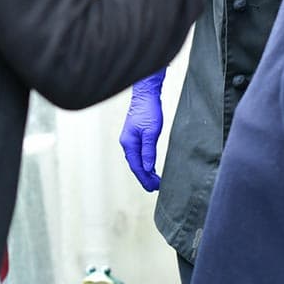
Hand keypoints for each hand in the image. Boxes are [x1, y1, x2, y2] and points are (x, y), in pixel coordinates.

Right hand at [117, 70, 165, 191]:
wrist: (146, 95)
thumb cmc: (148, 111)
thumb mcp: (151, 132)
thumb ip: (148, 151)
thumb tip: (147, 168)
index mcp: (129, 144)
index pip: (137, 166)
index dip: (145, 179)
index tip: (153, 188)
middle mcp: (127, 143)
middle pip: (135, 165)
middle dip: (145, 178)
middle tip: (156, 188)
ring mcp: (130, 140)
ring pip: (137, 161)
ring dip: (145, 171)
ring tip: (155, 181)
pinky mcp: (135, 136)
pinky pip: (139, 154)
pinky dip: (145, 163)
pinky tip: (151, 167)